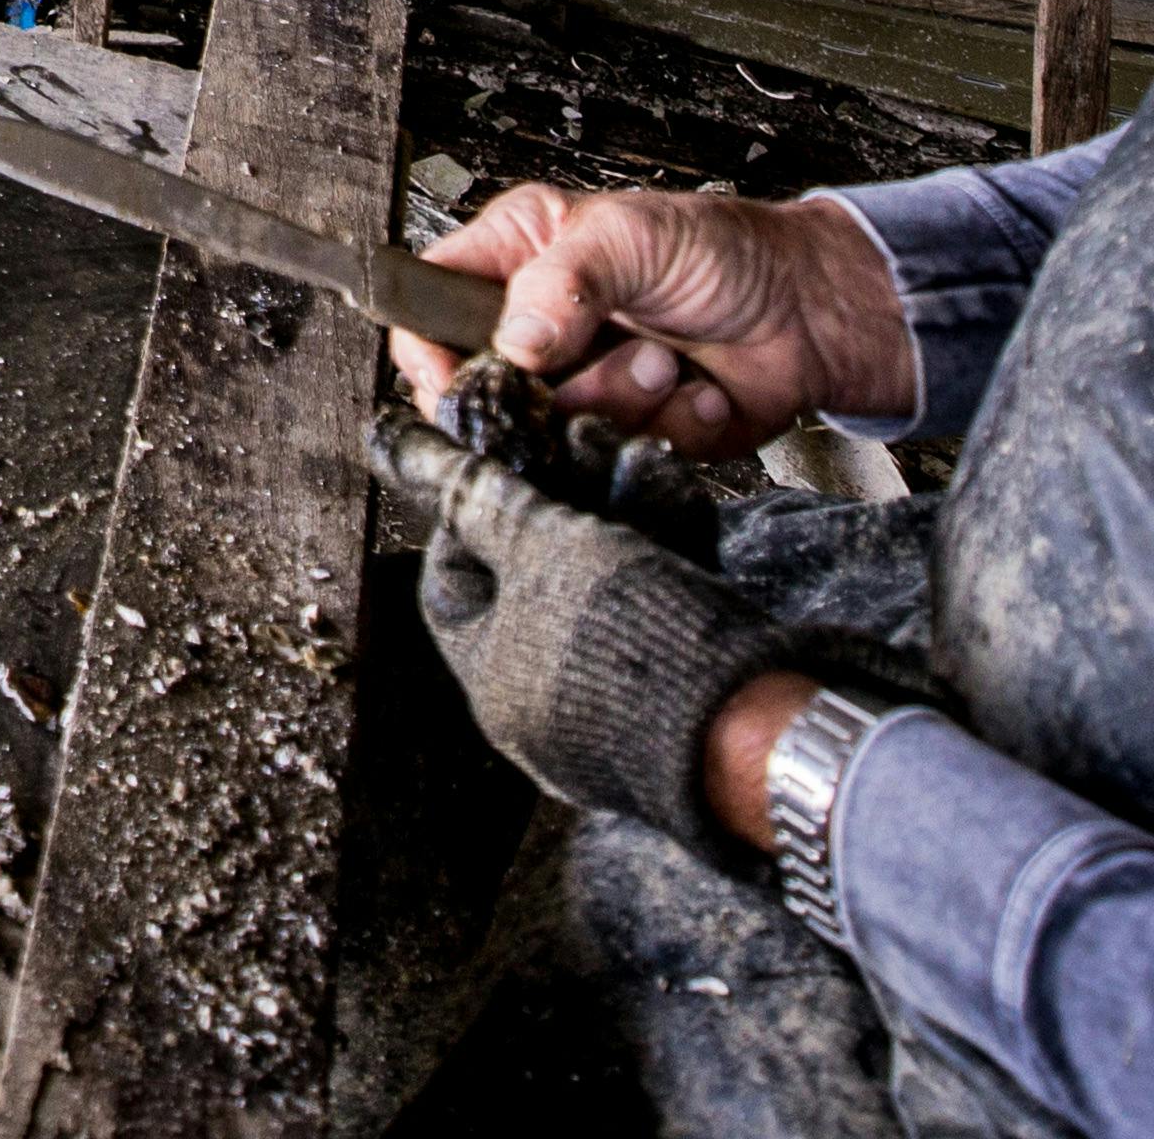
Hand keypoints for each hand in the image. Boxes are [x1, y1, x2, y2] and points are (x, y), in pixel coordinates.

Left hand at [378, 429, 793, 851]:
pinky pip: (659, 591)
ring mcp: (620, 686)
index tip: (495, 452)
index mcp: (494, 679)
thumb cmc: (626, 639)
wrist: (755, 716)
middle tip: (577, 438)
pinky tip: (670, 487)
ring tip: (628, 452)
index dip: (470, 504)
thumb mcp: (538, 546)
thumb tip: (398, 451)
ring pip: (604, 569)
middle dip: (560, 491)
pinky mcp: (684, 670)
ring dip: (616, 500)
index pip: (455, 575)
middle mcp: (549, 693)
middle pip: (536, 566)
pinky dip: (664, 536)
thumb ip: (475, 495)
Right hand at [392, 182, 916, 456]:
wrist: (810, 312)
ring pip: (555, 433)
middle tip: (621, 348)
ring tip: (670, 359)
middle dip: (561, 387)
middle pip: (487, 392)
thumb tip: (514, 344)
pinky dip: (670, 426)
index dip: (433, 355)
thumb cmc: (725, 252)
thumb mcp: (633, 236)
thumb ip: (561, 282)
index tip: (467, 380)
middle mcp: (538, 328)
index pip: (427, 312)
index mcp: (515, 259)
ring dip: (627, 401)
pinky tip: (697, 388)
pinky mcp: (625, 432)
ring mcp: (580, 386)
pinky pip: (619, 456)